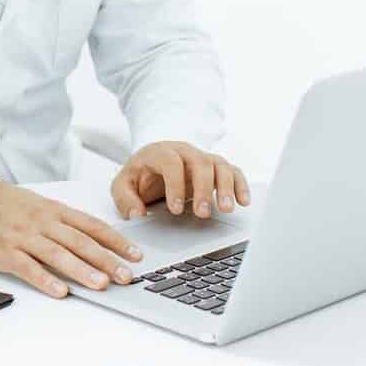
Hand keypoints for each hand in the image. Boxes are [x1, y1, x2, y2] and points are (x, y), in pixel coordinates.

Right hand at [0, 175, 142, 298]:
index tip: (135, 254)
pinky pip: (27, 268)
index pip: (91, 225)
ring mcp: (23, 237)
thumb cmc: (9, 206)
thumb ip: (66, 223)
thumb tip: (99, 241)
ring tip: (101, 284)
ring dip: (81, 270)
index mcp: (54, 210)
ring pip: (57, 254)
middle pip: (79, 241)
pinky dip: (45, 279)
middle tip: (126, 275)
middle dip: (106, 259)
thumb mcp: (41, 206)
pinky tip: (60, 291)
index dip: (115, 240)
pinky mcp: (5, 253)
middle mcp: (42, 222)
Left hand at [112, 141, 249, 219]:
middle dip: (203, 189)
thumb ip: (124, 199)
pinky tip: (243, 201)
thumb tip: (137, 214)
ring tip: (227, 209)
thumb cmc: (139, 176)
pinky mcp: (214, 167)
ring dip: (225, 187)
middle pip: (200, 162)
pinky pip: (232, 171)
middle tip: (203, 213)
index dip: (175, 185)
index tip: (176, 209)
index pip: (171, 163)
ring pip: (219, 165)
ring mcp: (201, 157)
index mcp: (160, 152)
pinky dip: (240, 184)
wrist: (151, 166)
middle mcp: (184, 151)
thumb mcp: (122, 185)